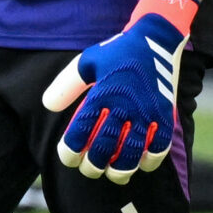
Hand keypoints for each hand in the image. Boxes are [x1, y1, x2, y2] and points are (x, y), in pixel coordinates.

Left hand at [43, 0, 196, 183]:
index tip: (68, 158)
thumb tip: (48, 106)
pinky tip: (141, 162)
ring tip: (113, 173)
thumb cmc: (116, 52)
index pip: (80, 133)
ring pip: (131, 155)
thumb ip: (65, 85)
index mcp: (101, 94)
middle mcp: (123, 106)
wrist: (155, 39)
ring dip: (120, 170)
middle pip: (103, 150)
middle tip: (89, 169)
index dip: (70, 152)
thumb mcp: (85, 62)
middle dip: (92, 167)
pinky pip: (158, 147)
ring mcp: (146, 113)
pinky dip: (149, 160)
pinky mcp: (164, 115)